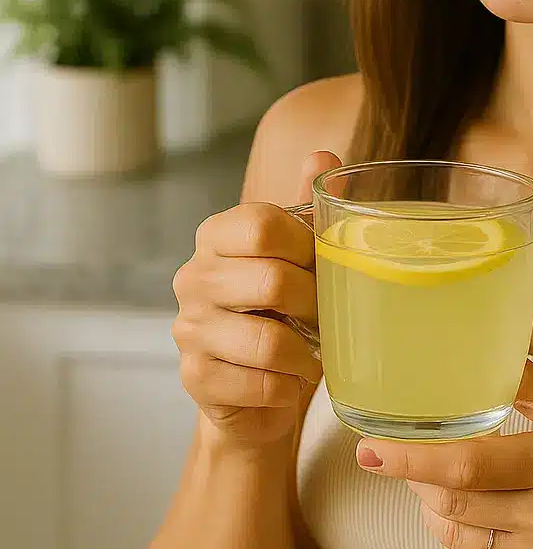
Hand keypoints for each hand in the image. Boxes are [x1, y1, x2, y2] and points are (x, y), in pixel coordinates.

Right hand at [172, 149, 339, 447]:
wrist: (259, 392)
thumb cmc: (285, 316)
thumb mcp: (301, 258)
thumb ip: (309, 208)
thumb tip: (323, 157)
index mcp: (217, 237)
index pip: (260, 223)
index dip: (305, 247)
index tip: (320, 267)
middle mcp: (193, 278)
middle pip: (271, 282)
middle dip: (315, 306)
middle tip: (326, 320)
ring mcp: (189, 330)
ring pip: (268, 341)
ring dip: (305, 355)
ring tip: (312, 357)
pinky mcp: (196, 379)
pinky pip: (260, 384)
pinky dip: (287, 387)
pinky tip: (287, 383)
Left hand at [355, 360, 532, 548]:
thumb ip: (529, 384)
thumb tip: (483, 344)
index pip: (468, 464)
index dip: (411, 459)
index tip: (368, 450)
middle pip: (452, 502)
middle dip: (418, 480)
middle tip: (409, 461)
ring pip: (455, 535)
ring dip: (434, 510)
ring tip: (443, 488)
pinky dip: (458, 541)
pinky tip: (474, 521)